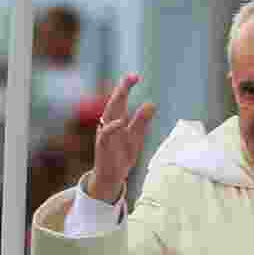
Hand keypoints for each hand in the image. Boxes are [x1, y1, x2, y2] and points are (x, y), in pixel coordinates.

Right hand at [88, 73, 154, 201]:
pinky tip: (121, 121)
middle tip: (132, 76)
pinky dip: (112, 127)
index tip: (135, 76)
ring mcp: (105, 135)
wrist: (111, 178)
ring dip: (116, 101)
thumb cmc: (122, 156)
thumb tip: (151, 103)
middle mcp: (109, 124)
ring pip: (108, 115)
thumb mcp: (136, 138)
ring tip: (125, 89)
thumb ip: (142, 122)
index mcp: (116, 120)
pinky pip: (105, 135)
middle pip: (114, 103)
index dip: (126, 87)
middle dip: (122, 89)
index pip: (120, 100)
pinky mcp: (102, 147)